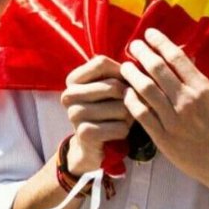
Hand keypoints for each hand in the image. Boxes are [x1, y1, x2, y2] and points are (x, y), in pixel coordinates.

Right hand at [60, 55, 131, 174]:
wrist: (91, 146)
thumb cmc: (106, 110)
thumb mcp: (109, 88)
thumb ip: (120, 73)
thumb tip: (140, 68)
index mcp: (73, 80)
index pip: (101, 63)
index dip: (121, 72)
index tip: (125, 82)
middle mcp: (69, 95)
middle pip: (114, 86)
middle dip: (129, 97)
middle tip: (126, 107)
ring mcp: (74, 114)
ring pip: (121, 108)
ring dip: (128, 116)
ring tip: (120, 120)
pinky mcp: (84, 133)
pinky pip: (120, 127)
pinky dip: (125, 131)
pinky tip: (116, 132)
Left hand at [120, 28, 208, 204]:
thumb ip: (197, 80)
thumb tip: (182, 56)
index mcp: (204, 88)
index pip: (177, 57)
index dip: (160, 42)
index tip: (149, 34)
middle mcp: (188, 101)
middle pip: (157, 69)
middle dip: (141, 53)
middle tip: (132, 45)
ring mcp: (174, 121)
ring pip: (145, 90)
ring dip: (132, 74)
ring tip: (125, 66)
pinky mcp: (164, 139)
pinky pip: (141, 114)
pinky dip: (131, 100)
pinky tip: (127, 93)